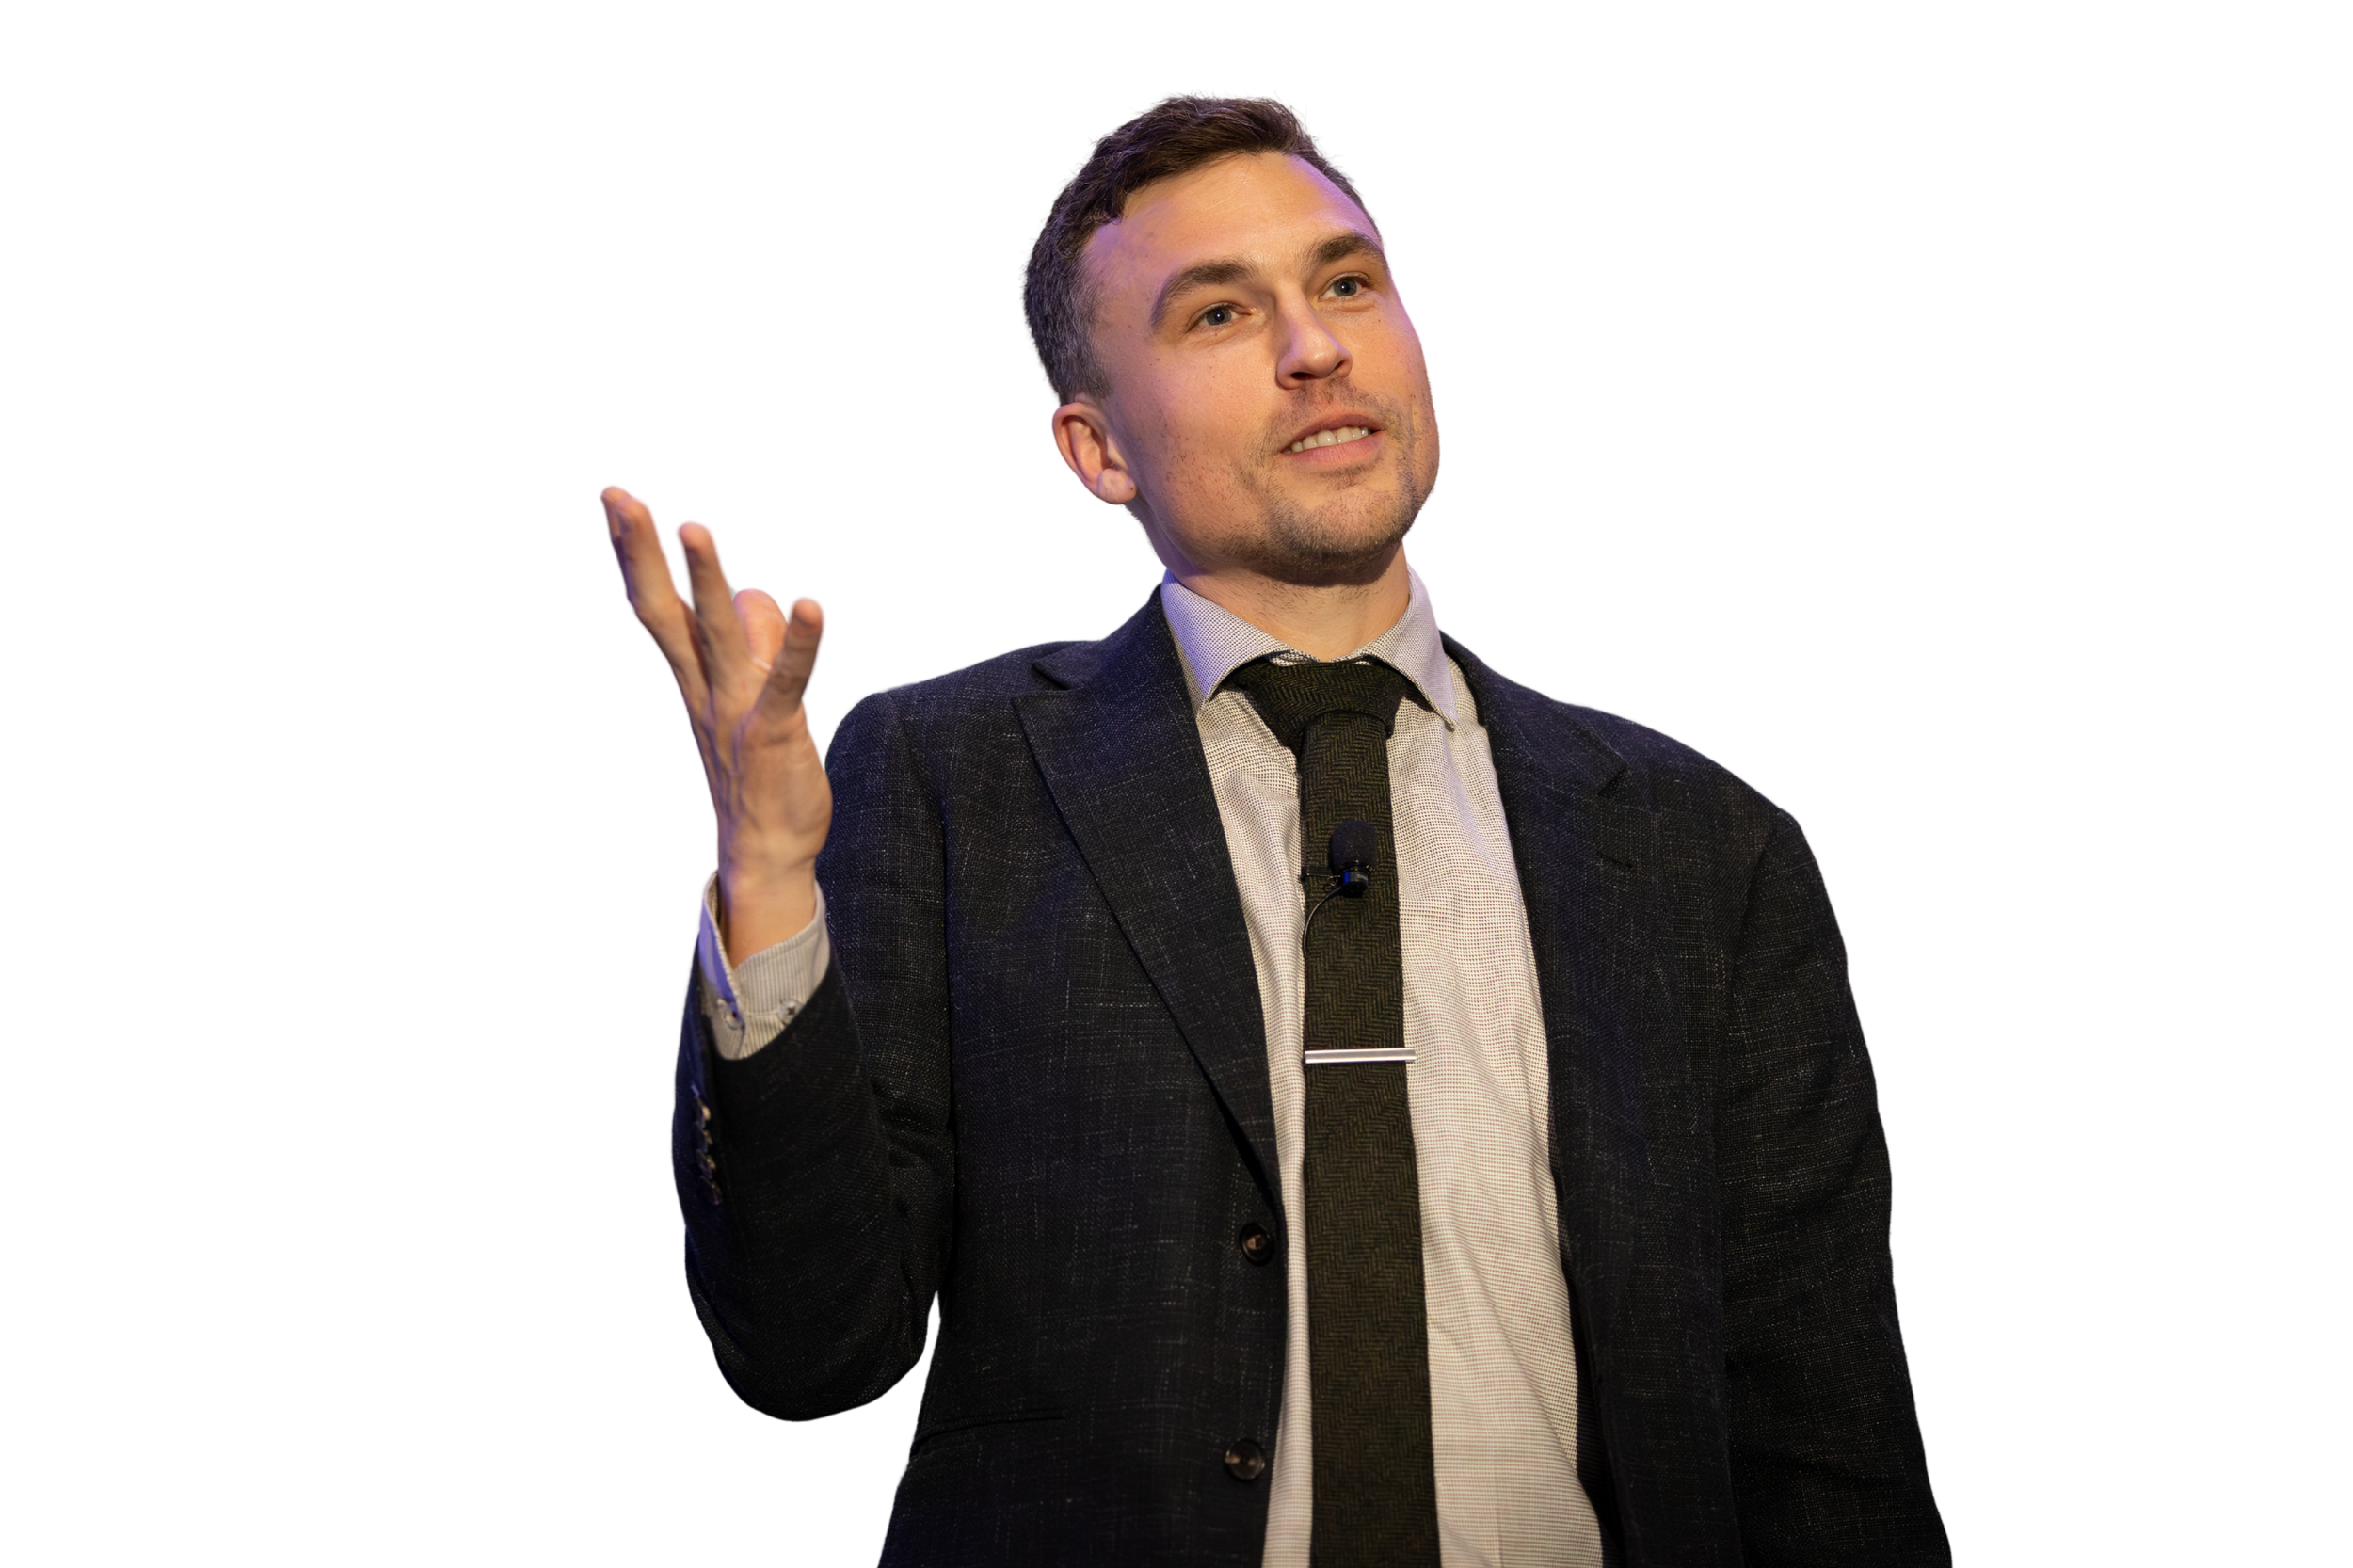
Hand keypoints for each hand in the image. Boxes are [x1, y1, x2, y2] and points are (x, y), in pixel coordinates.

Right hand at [602, 483, 831, 962]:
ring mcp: (734, 708)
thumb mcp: (751, 694)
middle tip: (620, 496)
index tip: (618, 498)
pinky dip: (798, 645)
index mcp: (693, 677)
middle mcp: (704, 687)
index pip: (658, 605)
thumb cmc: (758, 767)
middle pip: (666, 610)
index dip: (638, 553)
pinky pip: (786, 680)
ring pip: (715, 635)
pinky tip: (810, 609)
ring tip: (695, 529)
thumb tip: (768, 599)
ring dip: (704, 582)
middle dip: (642, 551)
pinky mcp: (774, 730)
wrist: (764, 852)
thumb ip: (760, 643)